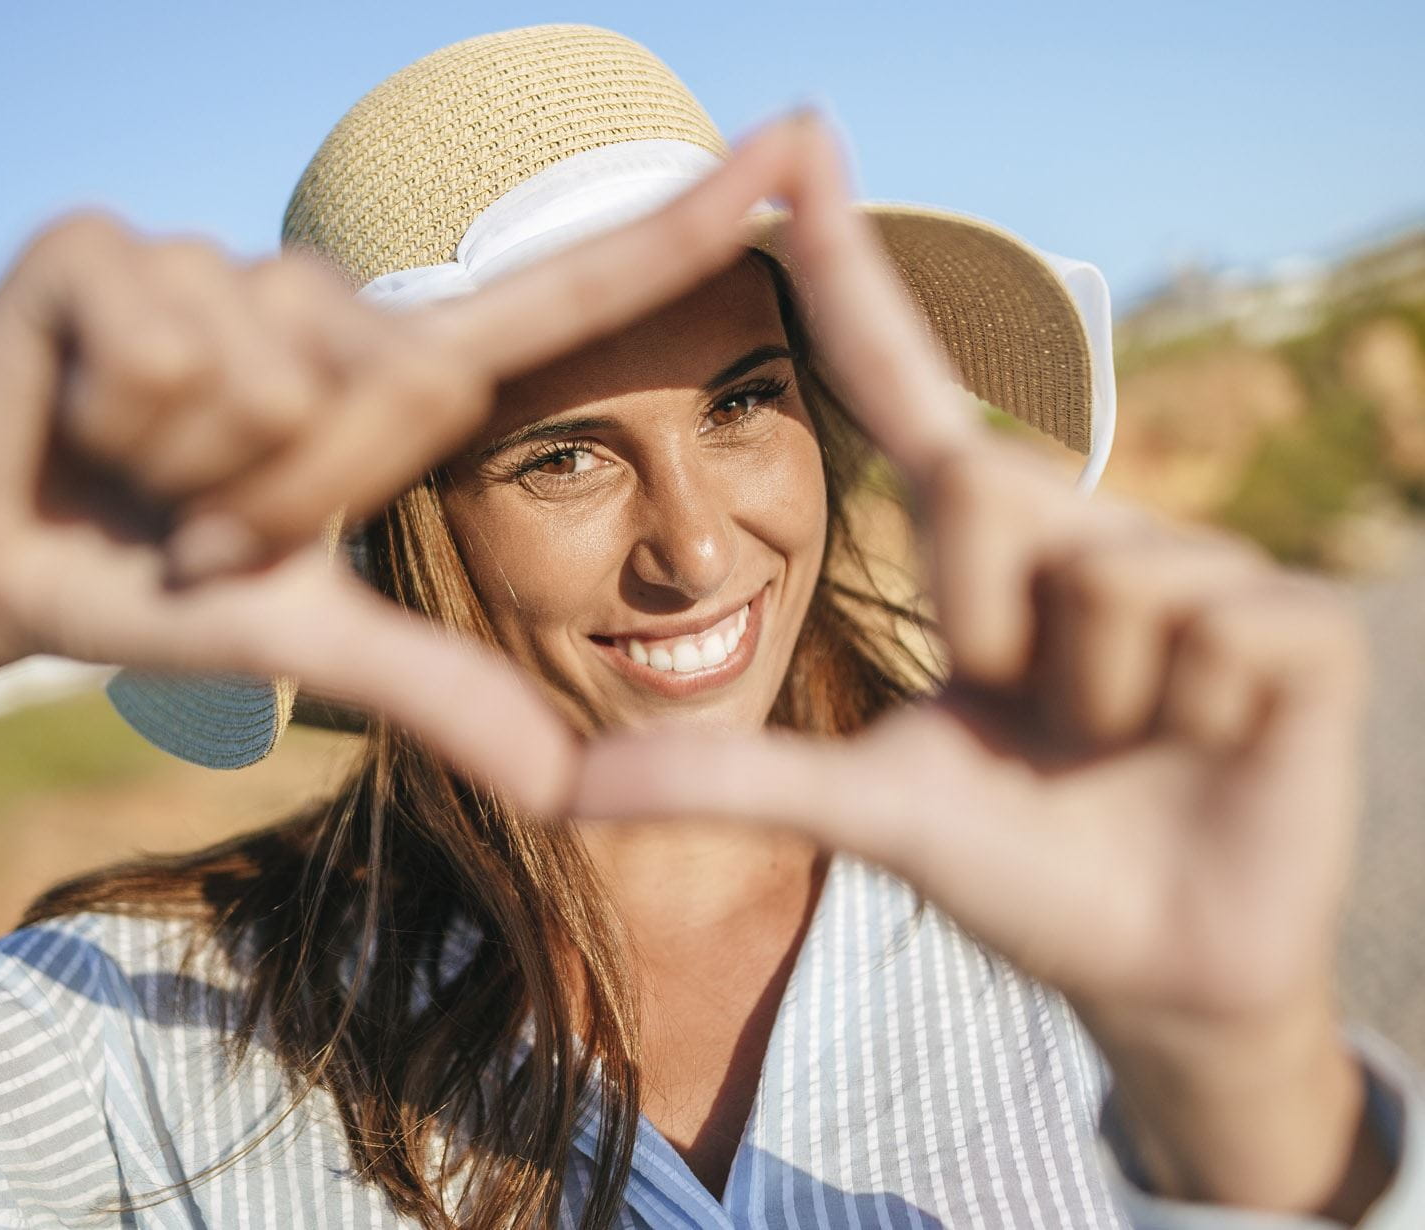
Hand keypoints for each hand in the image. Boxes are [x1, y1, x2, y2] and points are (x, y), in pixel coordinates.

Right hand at [0, 116, 813, 807]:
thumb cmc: (159, 582)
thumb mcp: (317, 640)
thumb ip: (445, 693)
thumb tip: (572, 788)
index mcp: (384, 379)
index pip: (562, 294)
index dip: (682, 228)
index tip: (800, 149)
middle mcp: (321, 297)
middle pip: (398, 386)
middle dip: (294, 501)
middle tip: (201, 534)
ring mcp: (220, 260)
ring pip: (279, 377)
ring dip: (202, 475)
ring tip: (138, 473)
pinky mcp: (110, 244)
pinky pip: (169, 348)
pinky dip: (119, 423)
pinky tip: (74, 412)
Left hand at [571, 122, 1385, 1214]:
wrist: (1157, 970)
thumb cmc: (1017, 871)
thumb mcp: (873, 810)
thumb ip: (734, 782)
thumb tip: (567, 793)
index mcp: (981, 551)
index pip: (904, 386)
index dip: (850, 269)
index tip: (801, 139)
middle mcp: (1085, 528)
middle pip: (992, 489)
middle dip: (993, 630)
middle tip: (1038, 722)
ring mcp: (1197, 571)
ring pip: (1106, 577)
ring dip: (1091, 702)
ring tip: (1119, 750)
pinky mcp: (1300, 626)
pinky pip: (1220, 635)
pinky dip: (1194, 719)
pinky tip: (1214, 749)